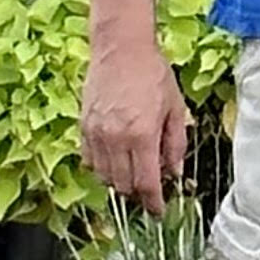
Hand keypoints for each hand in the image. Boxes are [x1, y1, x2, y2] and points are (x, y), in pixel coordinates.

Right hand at [80, 41, 193, 209]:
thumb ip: (176, 144)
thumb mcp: (175, 107)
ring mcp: (96, 133)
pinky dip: (102, 168)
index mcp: (142, 135)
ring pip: (104, 177)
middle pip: (124, 185)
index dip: (154, 203)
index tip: (158, 211)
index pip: (146, 184)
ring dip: (120, 182)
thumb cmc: (152, 73)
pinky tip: (114, 159)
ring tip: (132, 172)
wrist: (121, 48)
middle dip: (138, 193)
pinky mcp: (83, 126)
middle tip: (149, 188)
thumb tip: (175, 173)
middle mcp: (116, 139)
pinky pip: (89, 161)